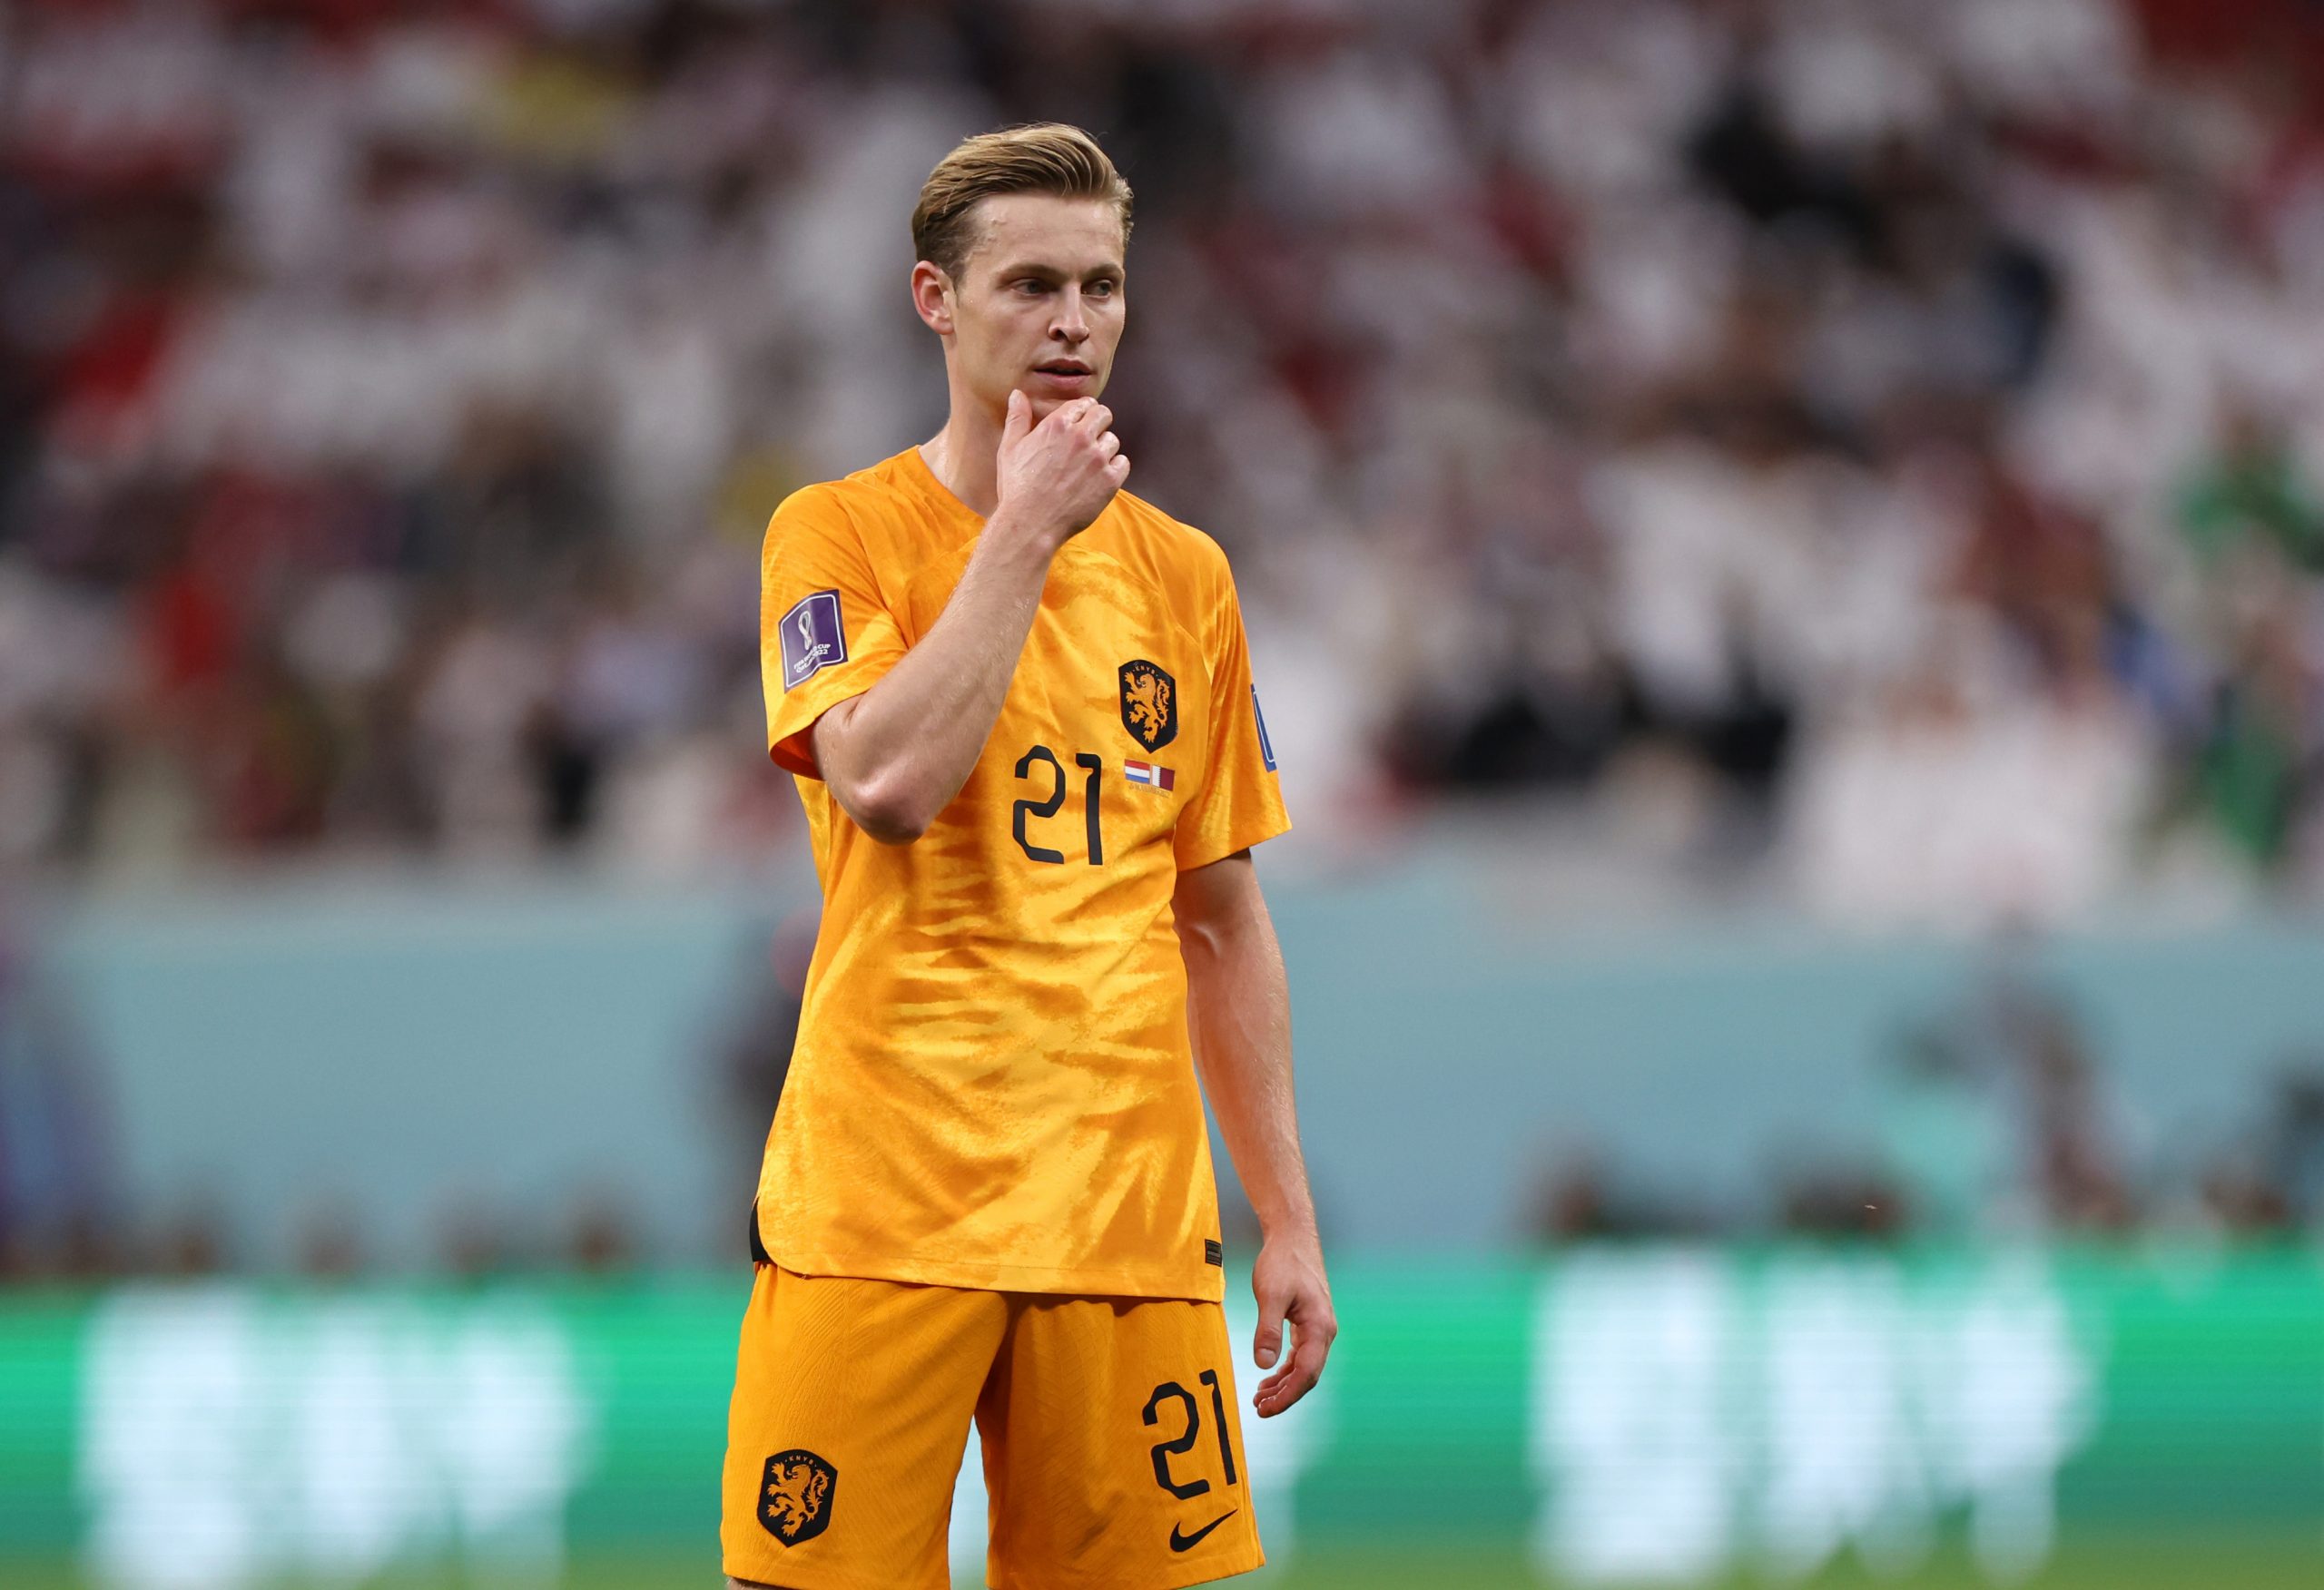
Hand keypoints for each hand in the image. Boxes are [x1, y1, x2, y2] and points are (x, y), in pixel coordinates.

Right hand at [992, 389, 1129, 547]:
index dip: (1083, 412)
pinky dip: (1115, 469)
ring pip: (1113, 440)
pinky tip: (1099, 478)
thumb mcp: (1010, 449)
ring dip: (1104, 449)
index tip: (1081, 423)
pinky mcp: (1110, 480)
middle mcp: (1080, 436)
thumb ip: (1017, 418)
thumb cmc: (1017, 488)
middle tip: (1089, 441)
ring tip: (1089, 465)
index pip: (1084, 404)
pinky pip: (1123, 463)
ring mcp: (1098, 458)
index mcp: (1057, 424)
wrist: (1031, 523)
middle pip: (1104, 415)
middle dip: (1098, 424)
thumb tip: (1017, 394)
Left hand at [1249, 1228, 1334, 1417]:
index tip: (1266, 1408)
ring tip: (1260, 1397)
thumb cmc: (1283, 1261)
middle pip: (1307, 1375)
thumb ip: (1268, 1330)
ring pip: (1304, 1367)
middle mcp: (1323, 1331)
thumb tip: (1264, 1364)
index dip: (1287, 1395)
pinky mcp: (1308, 1323)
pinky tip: (1269, 1376)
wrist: (1292, 1236)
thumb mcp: (1270, 1295)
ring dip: (1283, 1384)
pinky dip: (1285, 1369)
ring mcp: (1317, 1328)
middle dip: (1285, 1395)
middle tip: (1259, 1408)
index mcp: (1319, 1327)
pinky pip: (1299, 1355)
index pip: (1306, 1373)